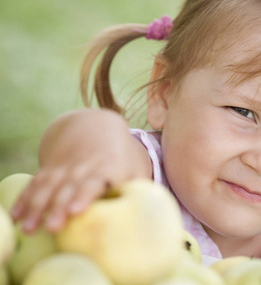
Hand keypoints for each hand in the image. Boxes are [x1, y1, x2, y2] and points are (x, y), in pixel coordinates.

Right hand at [10, 109, 151, 233]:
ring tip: (28, 227)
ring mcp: (64, 167)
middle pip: (68, 188)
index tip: (75, 210)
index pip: (94, 181)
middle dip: (58, 207)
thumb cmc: (122, 156)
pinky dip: (25, 199)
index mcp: (108, 166)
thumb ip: (139, 188)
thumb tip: (151, 212)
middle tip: (51, 227)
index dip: (84, 195)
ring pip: (48, 187)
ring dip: (37, 207)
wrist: (95, 126)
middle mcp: (84, 166)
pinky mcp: (51, 169)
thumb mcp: (135, 168)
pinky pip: (35, 184)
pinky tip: (16, 215)